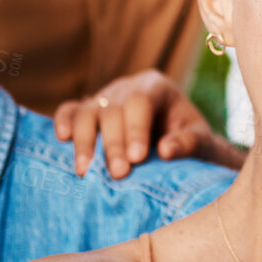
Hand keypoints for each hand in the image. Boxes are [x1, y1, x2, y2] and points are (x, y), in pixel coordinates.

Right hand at [52, 70, 234, 178]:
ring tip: (85, 171)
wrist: (177, 140)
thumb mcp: (200, 141)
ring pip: (87, 112)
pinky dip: (63, 121)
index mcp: (156, 87)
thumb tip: (165, 150)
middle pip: (112, 110)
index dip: (136, 129)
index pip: (140, 102)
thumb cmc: (189, 140)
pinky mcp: (89, 109)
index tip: (138, 158)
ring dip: (85, 141)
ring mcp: (105, 96)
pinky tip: (62, 139)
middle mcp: (127, 87)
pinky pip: (70, 110)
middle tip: (118, 174)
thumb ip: (187, 143)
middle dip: (113, 144)